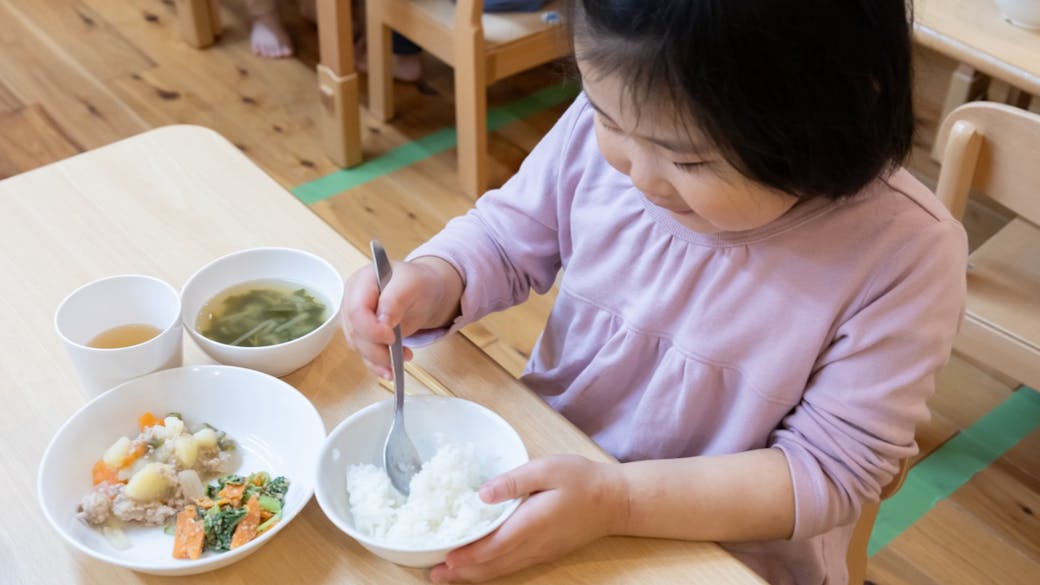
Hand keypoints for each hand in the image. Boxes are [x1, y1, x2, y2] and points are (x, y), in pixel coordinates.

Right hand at [340, 257, 461, 377]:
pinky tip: (390, 371)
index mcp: (362, 282)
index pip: (356, 310)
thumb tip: (382, 324)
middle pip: (355, 331)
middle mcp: (353, 300)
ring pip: (358, 346)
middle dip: (377, 349)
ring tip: (403, 359)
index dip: (370, 329)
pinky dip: (377, 365)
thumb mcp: (412, 284)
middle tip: (401, 354)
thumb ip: (394, 300)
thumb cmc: (418, 283)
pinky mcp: (363, 334)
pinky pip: (365, 353)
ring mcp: (356, 318)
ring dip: (379, 359)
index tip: (391, 337)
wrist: (425, 291)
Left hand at [430, 455, 627, 582]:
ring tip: (447, 575)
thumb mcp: (547, 469)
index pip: (492, 546)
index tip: (442, 557)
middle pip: (491, 566)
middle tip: (433, 573)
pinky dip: (489, 571)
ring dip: (472, 575)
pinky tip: (478, 569)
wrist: (614, 502)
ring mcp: (539, 552)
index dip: (466, 555)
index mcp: (530, 524)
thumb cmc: (582, 481)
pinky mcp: (543, 553)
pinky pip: (511, 567)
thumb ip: (513, 481)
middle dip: (461, 572)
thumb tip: (482, 494)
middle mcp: (533, 545)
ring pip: (500, 570)